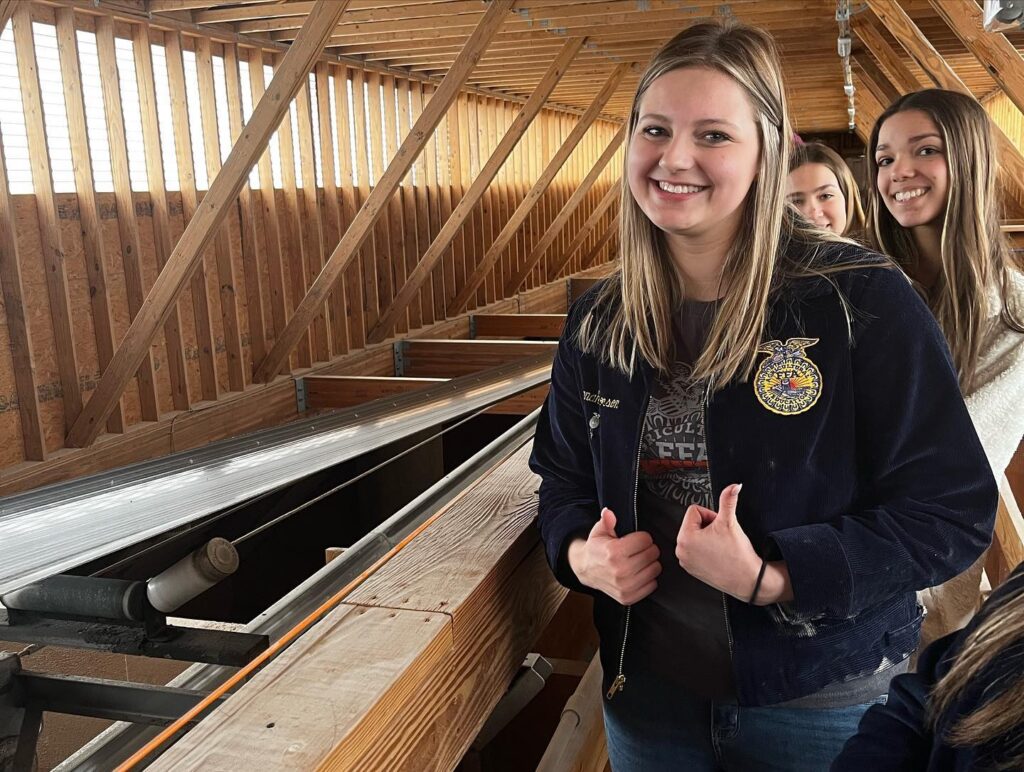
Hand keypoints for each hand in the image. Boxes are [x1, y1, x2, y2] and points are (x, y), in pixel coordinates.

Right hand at [567, 508, 661, 604]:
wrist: (585, 570)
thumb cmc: (596, 549)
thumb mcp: (599, 531)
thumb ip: (606, 521)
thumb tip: (608, 512)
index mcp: (614, 552)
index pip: (646, 540)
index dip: (642, 538)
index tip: (635, 540)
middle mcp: (620, 571)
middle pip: (652, 554)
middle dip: (648, 549)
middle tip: (637, 550)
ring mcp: (624, 586)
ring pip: (655, 569)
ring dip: (650, 564)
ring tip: (638, 561)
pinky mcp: (628, 597)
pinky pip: (652, 585)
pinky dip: (648, 579)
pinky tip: (638, 573)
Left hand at [676, 484, 791, 604]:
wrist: (748, 580)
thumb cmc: (738, 555)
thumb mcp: (730, 522)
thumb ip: (728, 499)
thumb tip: (733, 486)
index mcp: (685, 537)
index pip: (694, 511)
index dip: (711, 515)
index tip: (720, 528)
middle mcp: (680, 550)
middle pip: (693, 523)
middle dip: (708, 527)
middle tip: (721, 539)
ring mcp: (685, 561)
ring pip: (695, 536)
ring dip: (707, 538)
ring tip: (720, 548)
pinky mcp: (691, 569)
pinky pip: (696, 550)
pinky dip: (706, 550)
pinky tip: (717, 556)